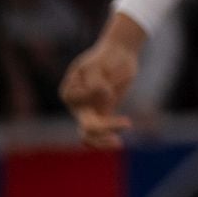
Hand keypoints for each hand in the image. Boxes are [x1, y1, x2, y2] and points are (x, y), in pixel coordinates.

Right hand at [60, 17, 143, 148]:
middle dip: (104, 128)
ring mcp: (89, 110)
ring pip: (88, 135)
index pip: (81, 99)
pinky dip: (105, 140)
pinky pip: (98, 133)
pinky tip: (118, 143)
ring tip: (118, 143)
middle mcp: (77, 104)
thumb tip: (104, 97)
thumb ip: (95, 80)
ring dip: (102, 141)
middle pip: (85, 124)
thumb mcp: (97, 63)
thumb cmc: (104, 57)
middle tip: (127, 124)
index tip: (108, 82)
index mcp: (69, 91)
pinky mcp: (103, 111)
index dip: (98, 91)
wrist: (117, 53)